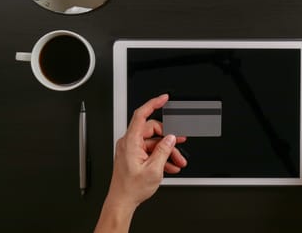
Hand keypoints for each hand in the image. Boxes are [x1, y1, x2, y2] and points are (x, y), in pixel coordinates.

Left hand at [95, 94, 186, 232]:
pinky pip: (150, 150)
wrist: (122, 202)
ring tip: (178, 162)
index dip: (153, 104)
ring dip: (167, 152)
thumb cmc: (131, 188)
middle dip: (169, 139)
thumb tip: (171, 138)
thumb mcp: (154, 169)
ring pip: (154, 142)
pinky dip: (161, 157)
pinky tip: (170, 166)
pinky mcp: (134, 155)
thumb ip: (163, 150)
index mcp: (131, 142)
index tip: (163, 99)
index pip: (141, 115)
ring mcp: (131, 149)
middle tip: (180, 144)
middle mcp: (129, 142)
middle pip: (153, 131)